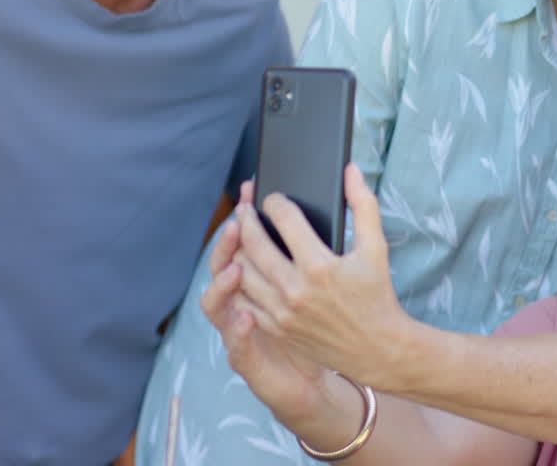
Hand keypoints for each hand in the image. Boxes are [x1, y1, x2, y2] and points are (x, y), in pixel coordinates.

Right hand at [201, 207, 329, 424]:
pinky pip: (236, 344)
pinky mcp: (247, 357)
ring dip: (224, 285)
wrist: (339, 363)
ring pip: (217, 303)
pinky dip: (238, 329)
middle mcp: (243, 301)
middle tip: (239, 219)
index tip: (252, 193)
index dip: (242, 217)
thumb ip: (312, 243)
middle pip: (223, 266)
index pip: (241, 243)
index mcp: (260, 278)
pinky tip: (247, 317)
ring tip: (236, 268)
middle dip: (227, 243)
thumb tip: (332, 193)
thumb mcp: (318, 278)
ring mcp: (240, 329)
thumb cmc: (326, 316)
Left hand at [231, 163, 411, 387]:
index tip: (273, 198)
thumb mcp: (375, 247)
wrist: (376, 347)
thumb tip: (350, 170)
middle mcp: (296, 288)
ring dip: (237, 248)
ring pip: (242, 270)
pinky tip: (241, 267)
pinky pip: (244, 299)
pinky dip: (238, 280)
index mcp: (319, 265)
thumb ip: (363, 204)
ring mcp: (282, 311)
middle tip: (245, 208)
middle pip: (255, 242)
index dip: (275, 202)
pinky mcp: (276, 327)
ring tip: (240, 235)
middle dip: (246, 219)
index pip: (284, 219)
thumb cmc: (376, 293)